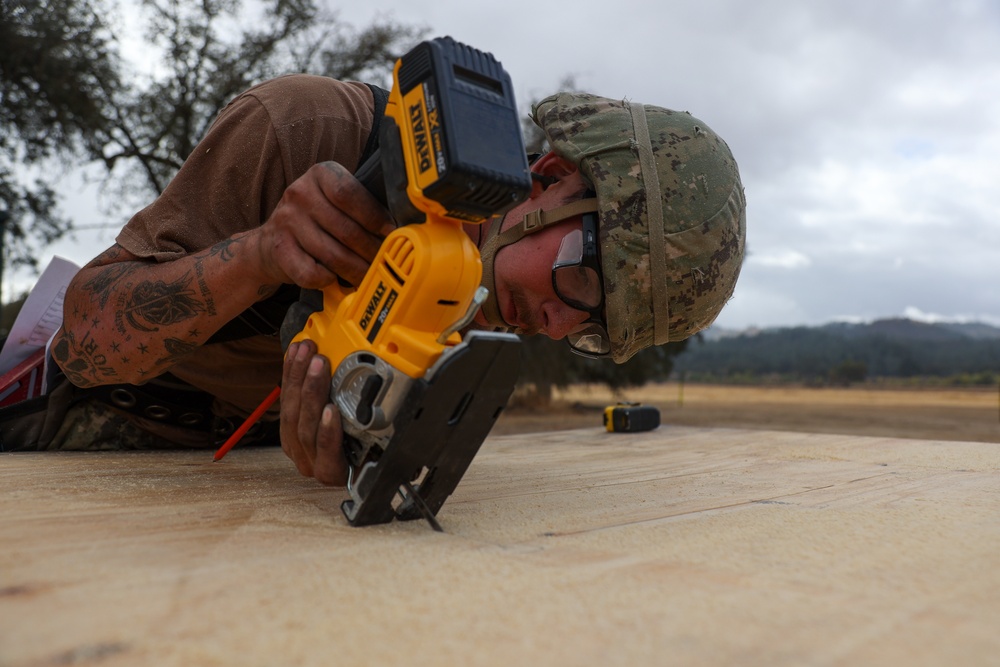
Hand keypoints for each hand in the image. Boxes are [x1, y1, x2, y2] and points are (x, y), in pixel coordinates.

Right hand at [256, 161, 395, 288]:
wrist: (270, 242)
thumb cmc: (316, 221)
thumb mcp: (334, 200)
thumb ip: (362, 205)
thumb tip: (401, 227)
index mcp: (320, 174)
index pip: (349, 193)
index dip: (375, 216)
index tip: (392, 232)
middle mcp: (300, 193)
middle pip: (346, 229)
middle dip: (371, 251)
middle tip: (385, 262)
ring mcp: (286, 221)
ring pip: (332, 254)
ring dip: (356, 271)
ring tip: (369, 276)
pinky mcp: (278, 249)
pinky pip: (312, 273)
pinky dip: (328, 280)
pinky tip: (334, 278)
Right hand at [280, 339, 347, 485]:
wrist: (371, 478)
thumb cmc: (354, 446)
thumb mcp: (335, 414)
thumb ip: (324, 393)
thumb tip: (322, 355)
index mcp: (294, 434)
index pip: (288, 399)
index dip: (291, 372)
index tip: (298, 348)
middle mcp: (299, 450)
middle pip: (294, 411)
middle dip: (301, 378)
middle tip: (311, 353)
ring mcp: (313, 463)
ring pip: (306, 427)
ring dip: (312, 394)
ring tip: (318, 369)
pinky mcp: (330, 473)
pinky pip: (327, 450)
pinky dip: (327, 430)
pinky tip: (331, 412)